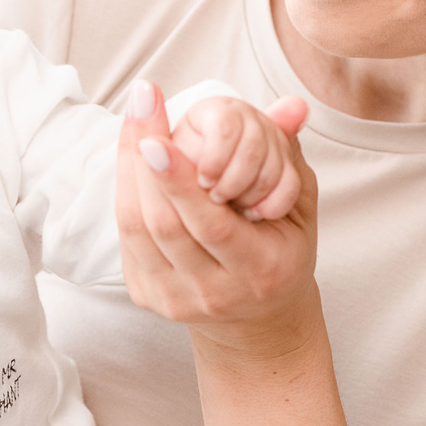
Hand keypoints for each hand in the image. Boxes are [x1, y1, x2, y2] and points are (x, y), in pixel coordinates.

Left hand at [117, 79, 320, 354]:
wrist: (258, 320)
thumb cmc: (282, 252)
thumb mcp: (299, 208)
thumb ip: (290, 156)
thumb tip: (292, 105)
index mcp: (259, 270)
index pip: (211, 224)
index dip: (178, 180)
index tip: (156, 138)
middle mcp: (213, 292)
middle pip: (164, 225)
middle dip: (143, 163)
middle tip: (140, 107)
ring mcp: (175, 299)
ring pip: (137, 230)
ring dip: (129, 170)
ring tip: (135, 121)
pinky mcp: (147, 297)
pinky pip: (127, 238)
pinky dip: (125, 191)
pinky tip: (131, 155)